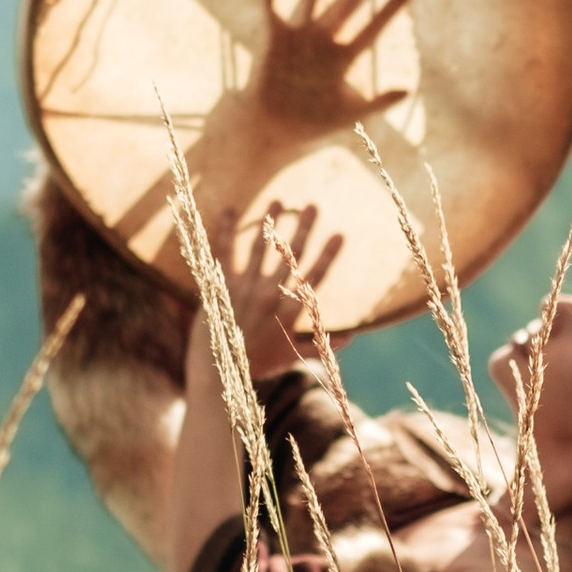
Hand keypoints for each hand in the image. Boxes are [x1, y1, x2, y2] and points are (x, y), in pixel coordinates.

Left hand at [201, 198, 343, 384]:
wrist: (220, 370)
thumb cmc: (258, 364)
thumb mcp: (293, 355)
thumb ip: (321, 344)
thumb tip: (351, 338)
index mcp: (290, 309)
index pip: (315, 276)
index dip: (328, 255)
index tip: (339, 234)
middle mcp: (270, 294)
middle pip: (292, 255)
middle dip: (303, 228)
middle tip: (312, 206)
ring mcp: (245, 288)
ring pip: (261, 247)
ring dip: (270, 222)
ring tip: (277, 201)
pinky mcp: (222, 285)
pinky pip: (225, 252)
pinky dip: (227, 230)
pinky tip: (230, 210)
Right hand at [250, 0, 412, 140]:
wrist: (274, 128)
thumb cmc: (313, 123)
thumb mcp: (350, 113)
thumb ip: (379, 102)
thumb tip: (408, 89)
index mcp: (344, 56)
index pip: (372, 28)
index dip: (389, 9)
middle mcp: (324, 40)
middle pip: (348, 5)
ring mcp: (299, 37)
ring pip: (313, 0)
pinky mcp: (274, 38)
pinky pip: (270, 10)